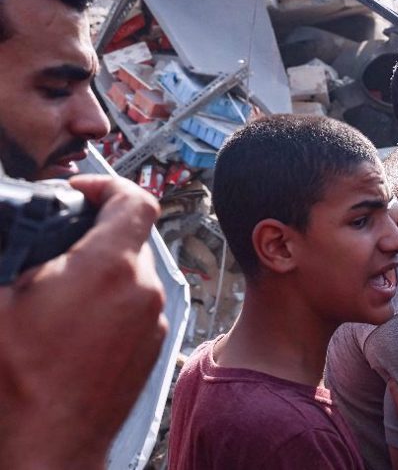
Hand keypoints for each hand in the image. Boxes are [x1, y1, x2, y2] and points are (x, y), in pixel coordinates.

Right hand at [0, 175, 166, 468]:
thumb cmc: (16, 386)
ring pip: (131, 276)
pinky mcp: (153, 350)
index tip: (76, 193)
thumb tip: (16, 238)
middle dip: (90, 238)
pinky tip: (70, 329)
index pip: (135, 199)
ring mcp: (154, 324)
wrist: (43, 452)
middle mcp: (144, 291)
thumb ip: (13, 253)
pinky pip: (135, 309)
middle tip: (48, 253)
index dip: (105, 185)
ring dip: (98, 275)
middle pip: (130, 239)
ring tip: (52, 298)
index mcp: (110, 267)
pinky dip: (109, 305)